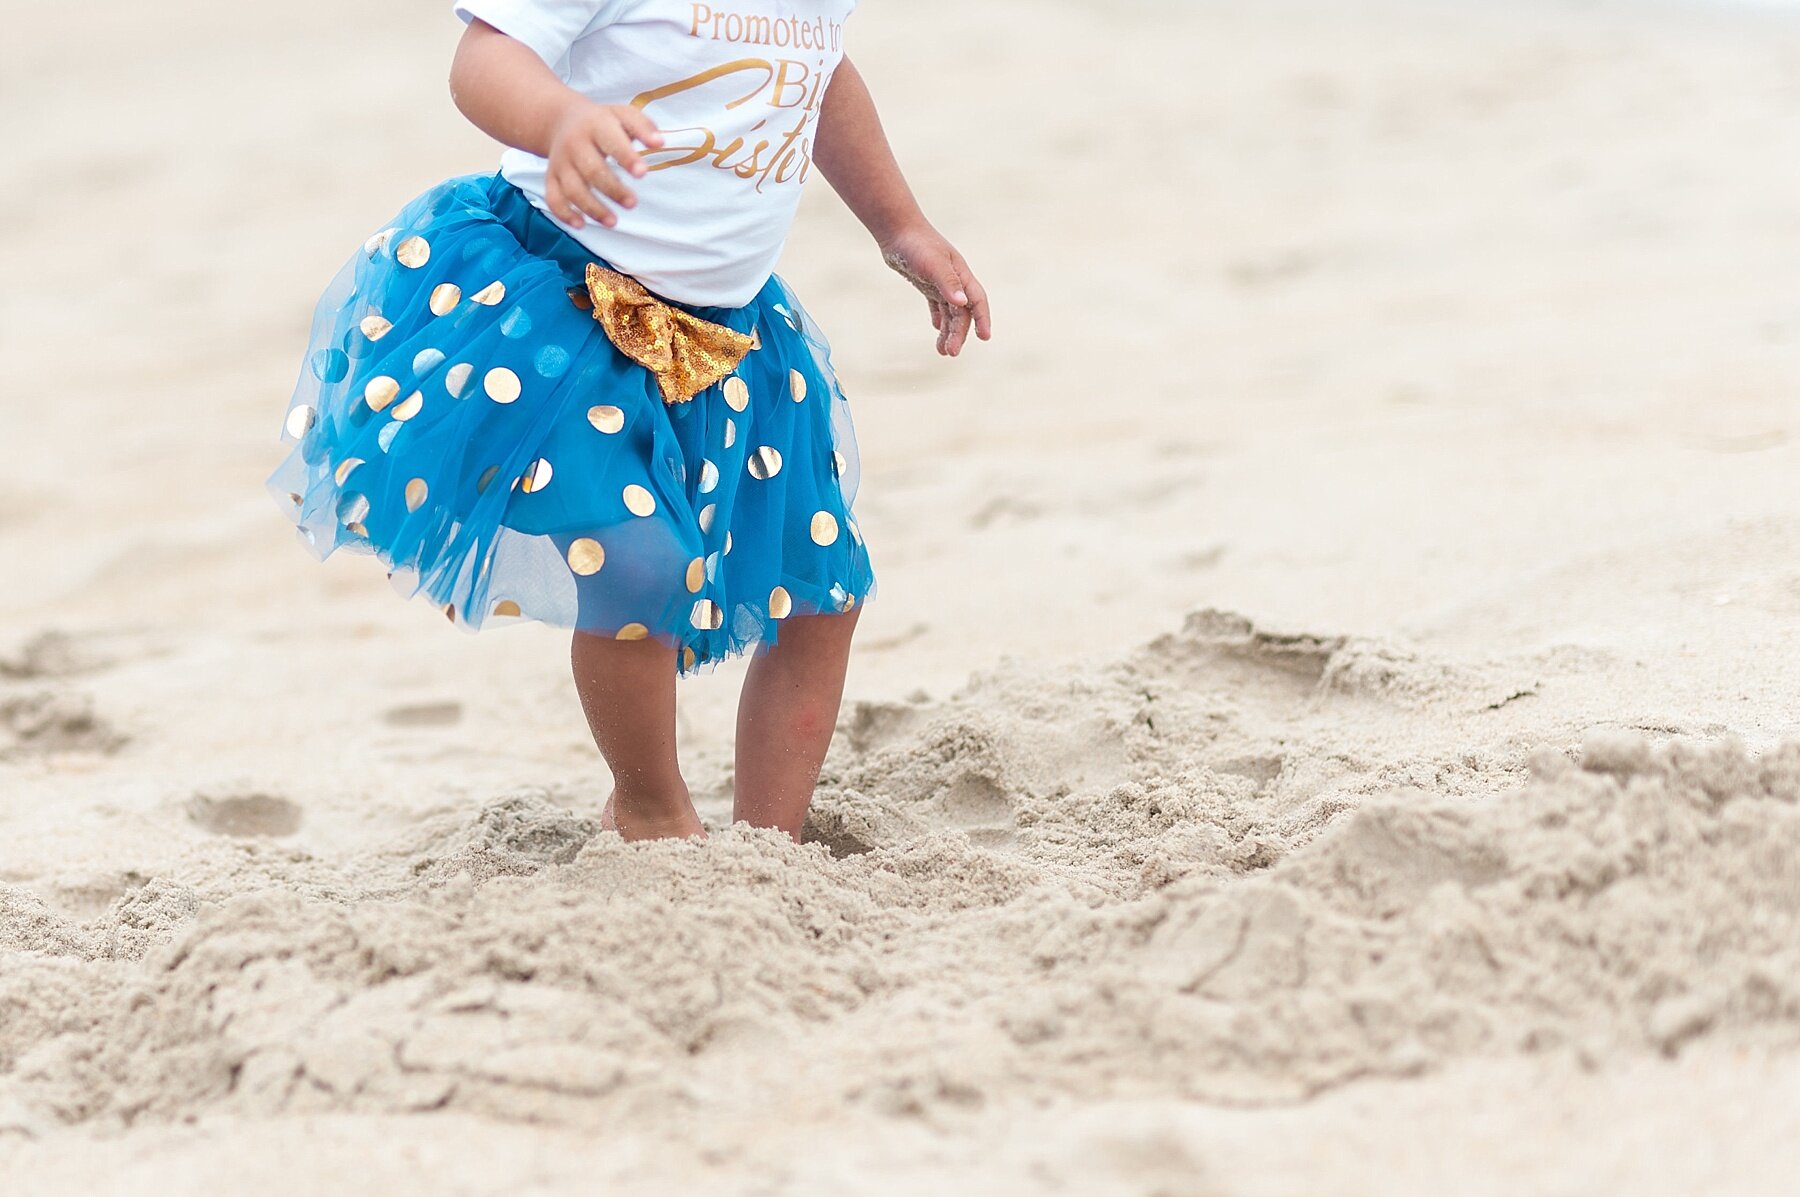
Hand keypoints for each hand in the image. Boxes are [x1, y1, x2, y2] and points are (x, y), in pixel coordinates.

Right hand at [544, 101, 663, 229]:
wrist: (560, 119)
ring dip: (592, 208)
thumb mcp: (622, 115)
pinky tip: (581, 224)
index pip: (611, 141)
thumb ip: (643, 127)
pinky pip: (553, 198)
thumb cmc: (600, 122)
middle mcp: (575, 144)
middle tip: (632, 203)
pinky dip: (565, 213)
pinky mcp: (551, 177)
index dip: (626, 158)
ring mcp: (561, 162)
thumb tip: (660, 142)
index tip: (642, 173)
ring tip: (613, 222)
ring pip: (573, 189)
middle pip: (592, 170)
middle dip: (613, 190)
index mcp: (595, 125)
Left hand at [880, 225, 992, 356]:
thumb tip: (962, 303)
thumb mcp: (932, 264)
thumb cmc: (916, 245)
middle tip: (951, 353)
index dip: (983, 319)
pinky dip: (938, 318)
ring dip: (948, 331)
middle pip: (962, 312)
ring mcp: (940, 282)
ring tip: (942, 352)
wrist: (896, 230)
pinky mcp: (927, 283)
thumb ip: (947, 283)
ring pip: (950, 312)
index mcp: (960, 274)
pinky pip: (937, 304)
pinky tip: (936, 328)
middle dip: (958, 333)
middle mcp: (954, 280)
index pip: (977, 301)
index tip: (985, 338)